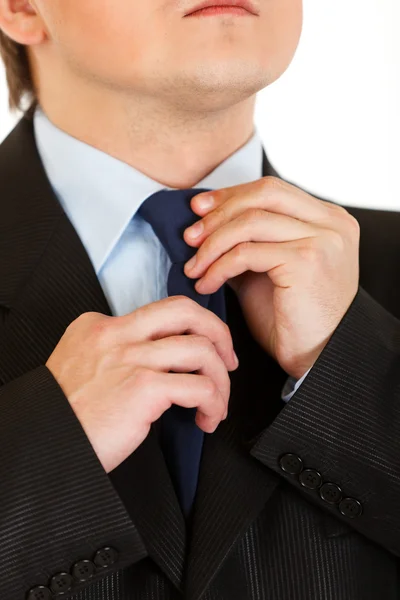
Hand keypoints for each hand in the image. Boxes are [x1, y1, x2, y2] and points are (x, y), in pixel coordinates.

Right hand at [45, 296, 237, 472]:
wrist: (44, 443)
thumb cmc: (66, 414)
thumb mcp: (82, 365)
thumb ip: (115, 353)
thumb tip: (159, 362)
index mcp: (101, 326)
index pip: (162, 312)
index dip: (191, 330)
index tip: (203, 352)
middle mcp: (116, 334)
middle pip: (186, 311)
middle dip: (219, 332)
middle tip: (227, 359)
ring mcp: (130, 357)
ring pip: (201, 349)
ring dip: (221, 378)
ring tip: (217, 402)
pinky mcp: (143, 388)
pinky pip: (200, 386)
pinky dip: (214, 403)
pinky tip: (207, 418)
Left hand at [183, 176, 359, 379]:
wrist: (317, 358)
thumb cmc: (294, 319)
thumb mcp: (268, 270)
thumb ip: (248, 241)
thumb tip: (205, 224)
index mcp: (327, 219)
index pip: (272, 190)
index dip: (231, 195)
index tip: (199, 210)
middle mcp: (331, 223)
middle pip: (262, 195)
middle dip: (219, 213)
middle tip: (190, 237)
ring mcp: (322, 239)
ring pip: (251, 222)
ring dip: (213, 244)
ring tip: (194, 267)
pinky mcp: (306, 260)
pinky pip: (247, 252)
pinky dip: (219, 266)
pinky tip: (205, 283)